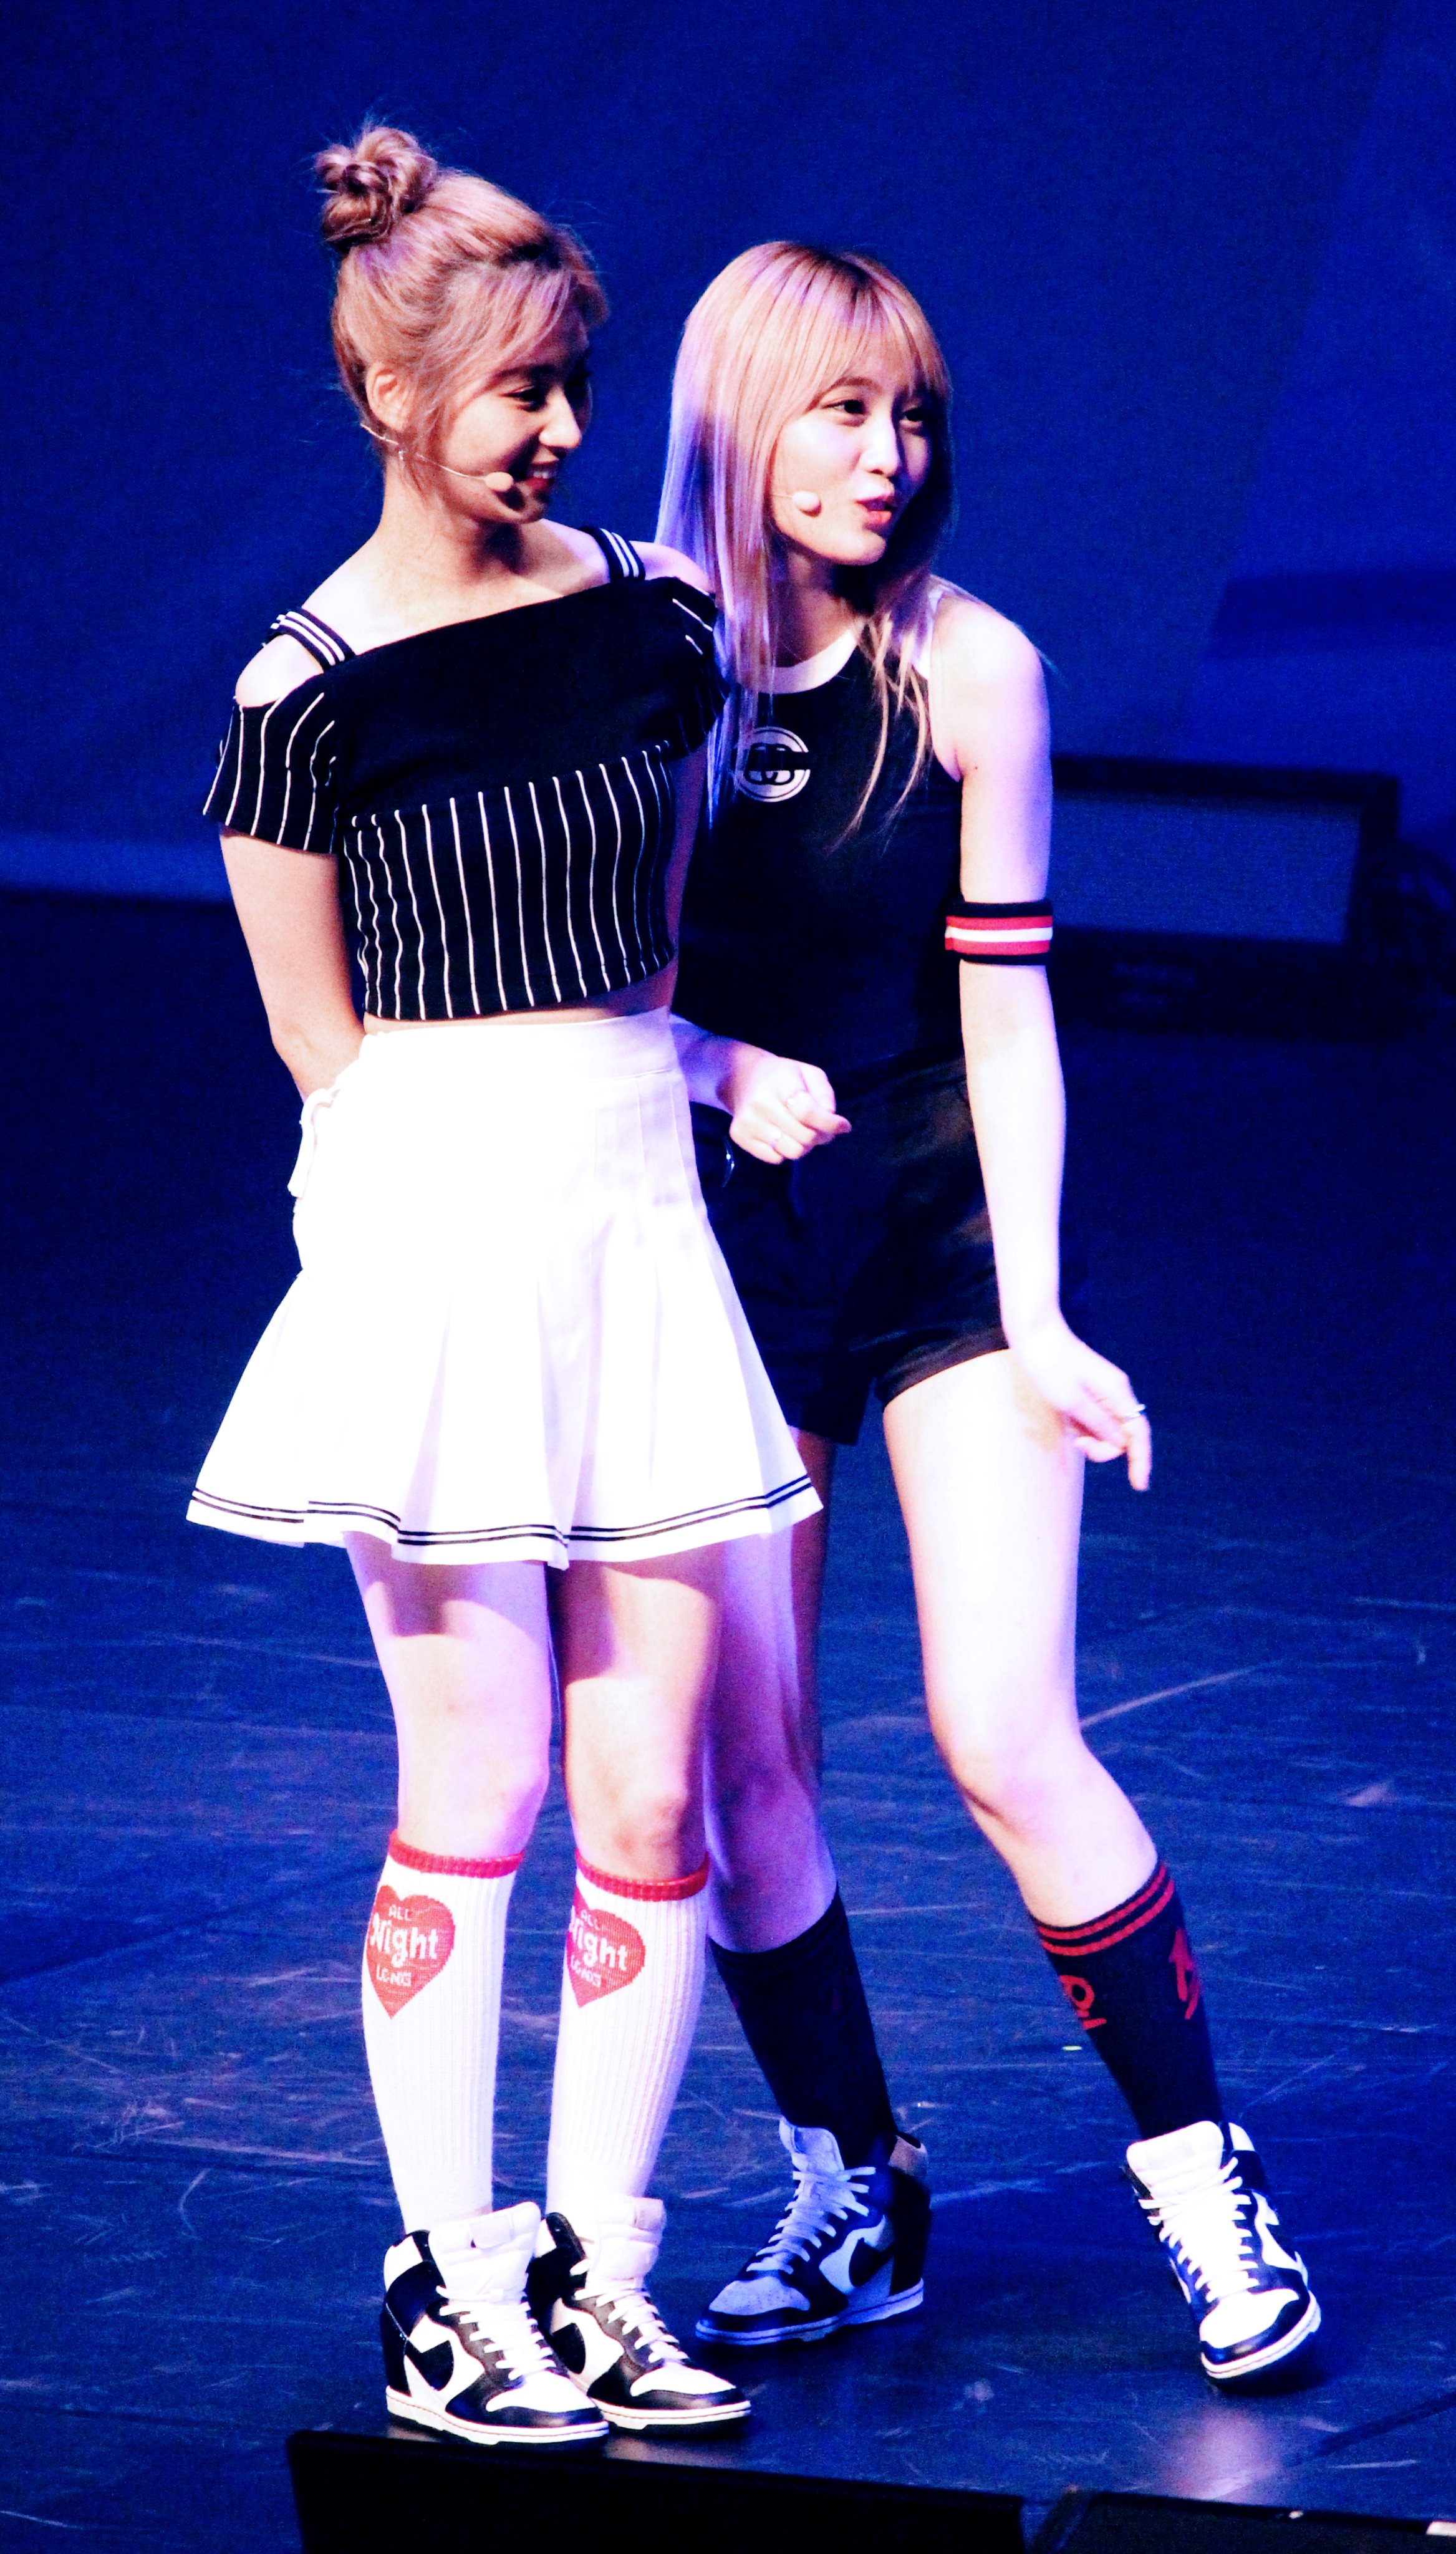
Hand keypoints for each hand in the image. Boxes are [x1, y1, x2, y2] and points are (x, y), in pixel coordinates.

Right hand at [724, 1053, 850, 1165]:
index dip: (829, 1123)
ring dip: (805, 1146)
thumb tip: (835, 1124)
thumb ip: (825, 1096)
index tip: (842, 1126)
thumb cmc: (783, 1077)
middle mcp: (760, 1102)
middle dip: (821, 1136)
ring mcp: (747, 1121)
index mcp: (780, 1081)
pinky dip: (785, 1151)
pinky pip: (775, 1158)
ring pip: (792, 1152)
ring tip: (803, 1132)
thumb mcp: (809, 1074)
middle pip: (804, 1136)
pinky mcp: (740, 1136)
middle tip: (822, 1129)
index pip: (807, 1111)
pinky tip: (783, 1135)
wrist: (742, 1078)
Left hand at [1006, 1310, 1151, 1488]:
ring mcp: (1101, 1391)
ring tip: (1065, 1422)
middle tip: (1077, 1442)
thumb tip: (1119, 1443)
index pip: (1138, 1433)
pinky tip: (1063, 1416)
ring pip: (1103, 1429)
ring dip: (1087, 1436)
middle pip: (1120, 1435)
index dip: (1141, 1460)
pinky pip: (1089, 1419)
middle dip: (1102, 1447)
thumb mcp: (1070, 1401)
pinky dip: (1078, 1425)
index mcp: (1117, 1393)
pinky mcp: (1086, 1391)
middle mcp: (1115, 1393)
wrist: (1033, 1331)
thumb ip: (1097, 1423)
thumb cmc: (1048, 1365)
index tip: (1139, 1485)